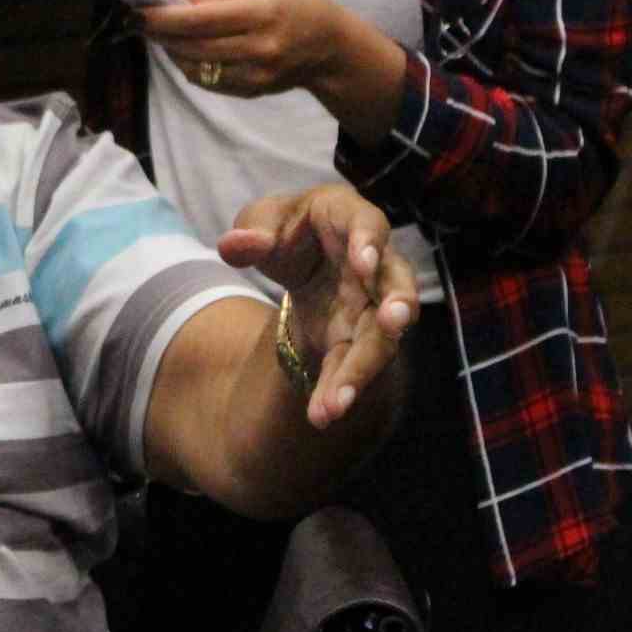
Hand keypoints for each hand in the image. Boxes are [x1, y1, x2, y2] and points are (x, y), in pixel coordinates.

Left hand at [139, 0, 347, 97]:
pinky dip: (189, 65)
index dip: (164, 18)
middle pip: (194, 46)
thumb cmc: (292, 3)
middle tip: (141, 20)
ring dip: (172, 51)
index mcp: (262, 13)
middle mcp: (259, 48)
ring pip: (195, 68)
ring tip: (164, 33)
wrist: (328, 46)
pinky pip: (207, 81)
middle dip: (161, 35)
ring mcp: (255, 75)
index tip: (136, 12)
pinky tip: (186, 49)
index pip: (202, 19)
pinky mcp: (250, 92)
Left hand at [218, 184, 416, 427]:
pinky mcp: (358, 338)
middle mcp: (375, 263)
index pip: (368, 224)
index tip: (364, 263)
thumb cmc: (283, 228)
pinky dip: (339, 388)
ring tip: (340, 401)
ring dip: (362, 368)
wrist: (296, 257)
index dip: (369, 242)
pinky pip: (352, 365)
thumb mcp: (261, 221)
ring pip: (379, 338)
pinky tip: (322, 414)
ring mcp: (372, 304)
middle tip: (393, 323)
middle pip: (393, 286)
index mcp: (349, 217)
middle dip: (396, 305)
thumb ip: (251, 230)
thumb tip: (235, 245)